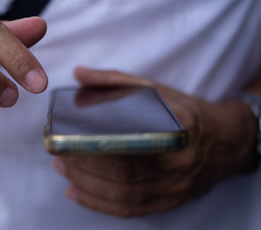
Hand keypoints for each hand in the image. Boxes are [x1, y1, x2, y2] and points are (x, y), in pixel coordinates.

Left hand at [53, 67, 256, 216]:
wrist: (224, 141)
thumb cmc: (185, 112)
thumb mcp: (155, 89)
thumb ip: (115, 81)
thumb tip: (79, 74)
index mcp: (177, 129)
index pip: (132, 143)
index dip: (95, 148)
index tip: (67, 140)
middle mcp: (179, 163)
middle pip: (125, 173)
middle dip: (85, 168)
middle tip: (59, 157)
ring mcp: (176, 186)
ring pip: (125, 195)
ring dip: (87, 186)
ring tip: (64, 171)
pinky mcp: (170, 201)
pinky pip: (131, 209)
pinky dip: (100, 205)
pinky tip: (77, 193)